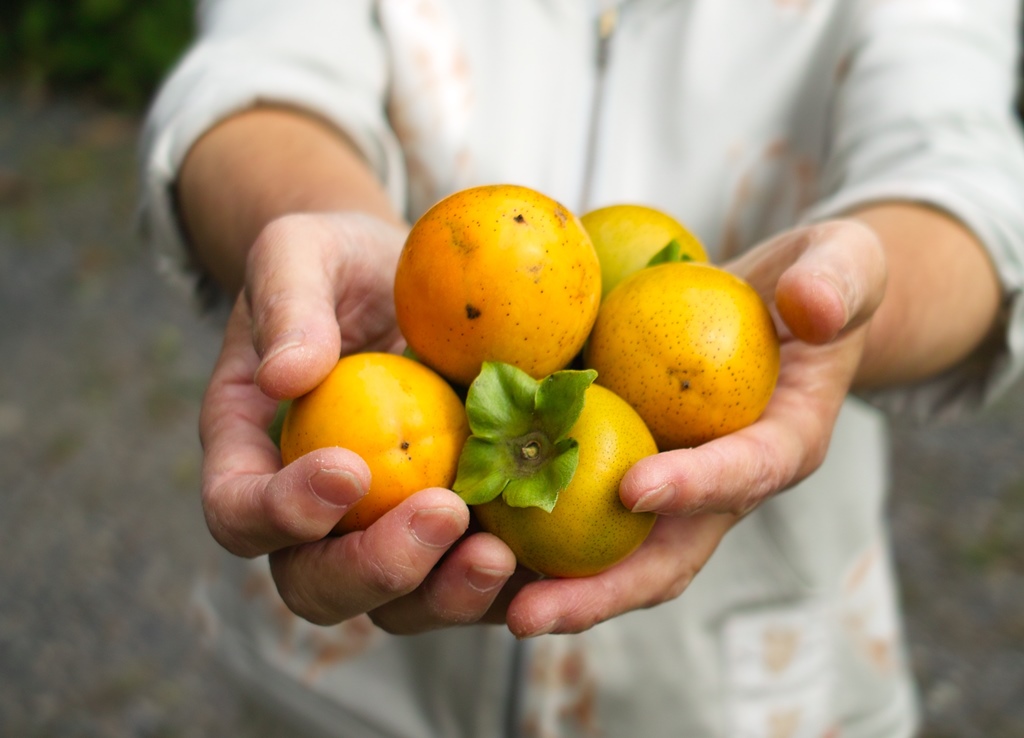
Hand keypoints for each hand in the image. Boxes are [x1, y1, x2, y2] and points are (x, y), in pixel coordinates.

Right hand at [199, 212, 519, 630]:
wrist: (405, 277)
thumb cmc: (341, 263)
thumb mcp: (302, 252)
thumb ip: (287, 302)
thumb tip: (284, 375)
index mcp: (253, 452)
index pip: (239, 510)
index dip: (281, 512)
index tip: (347, 469)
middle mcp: (310, 512)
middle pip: (315, 583)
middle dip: (374, 568)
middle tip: (441, 516)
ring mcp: (383, 529)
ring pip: (396, 605)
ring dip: (444, 593)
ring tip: (498, 554)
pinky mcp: (452, 533)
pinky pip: (469, 580)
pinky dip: (506, 584)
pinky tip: (549, 559)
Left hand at [499, 218, 887, 637]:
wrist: (773, 305)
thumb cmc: (815, 281)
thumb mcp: (846, 262)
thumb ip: (839, 280)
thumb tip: (809, 304)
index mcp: (782, 444)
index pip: (745, 473)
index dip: (696, 487)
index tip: (637, 487)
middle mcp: (721, 486)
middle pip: (665, 554)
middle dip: (602, 590)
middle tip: (531, 613)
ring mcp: (670, 488)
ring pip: (613, 553)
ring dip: (552, 585)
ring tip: (479, 602)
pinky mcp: (624, 470)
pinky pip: (576, 509)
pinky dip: (527, 529)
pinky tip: (464, 533)